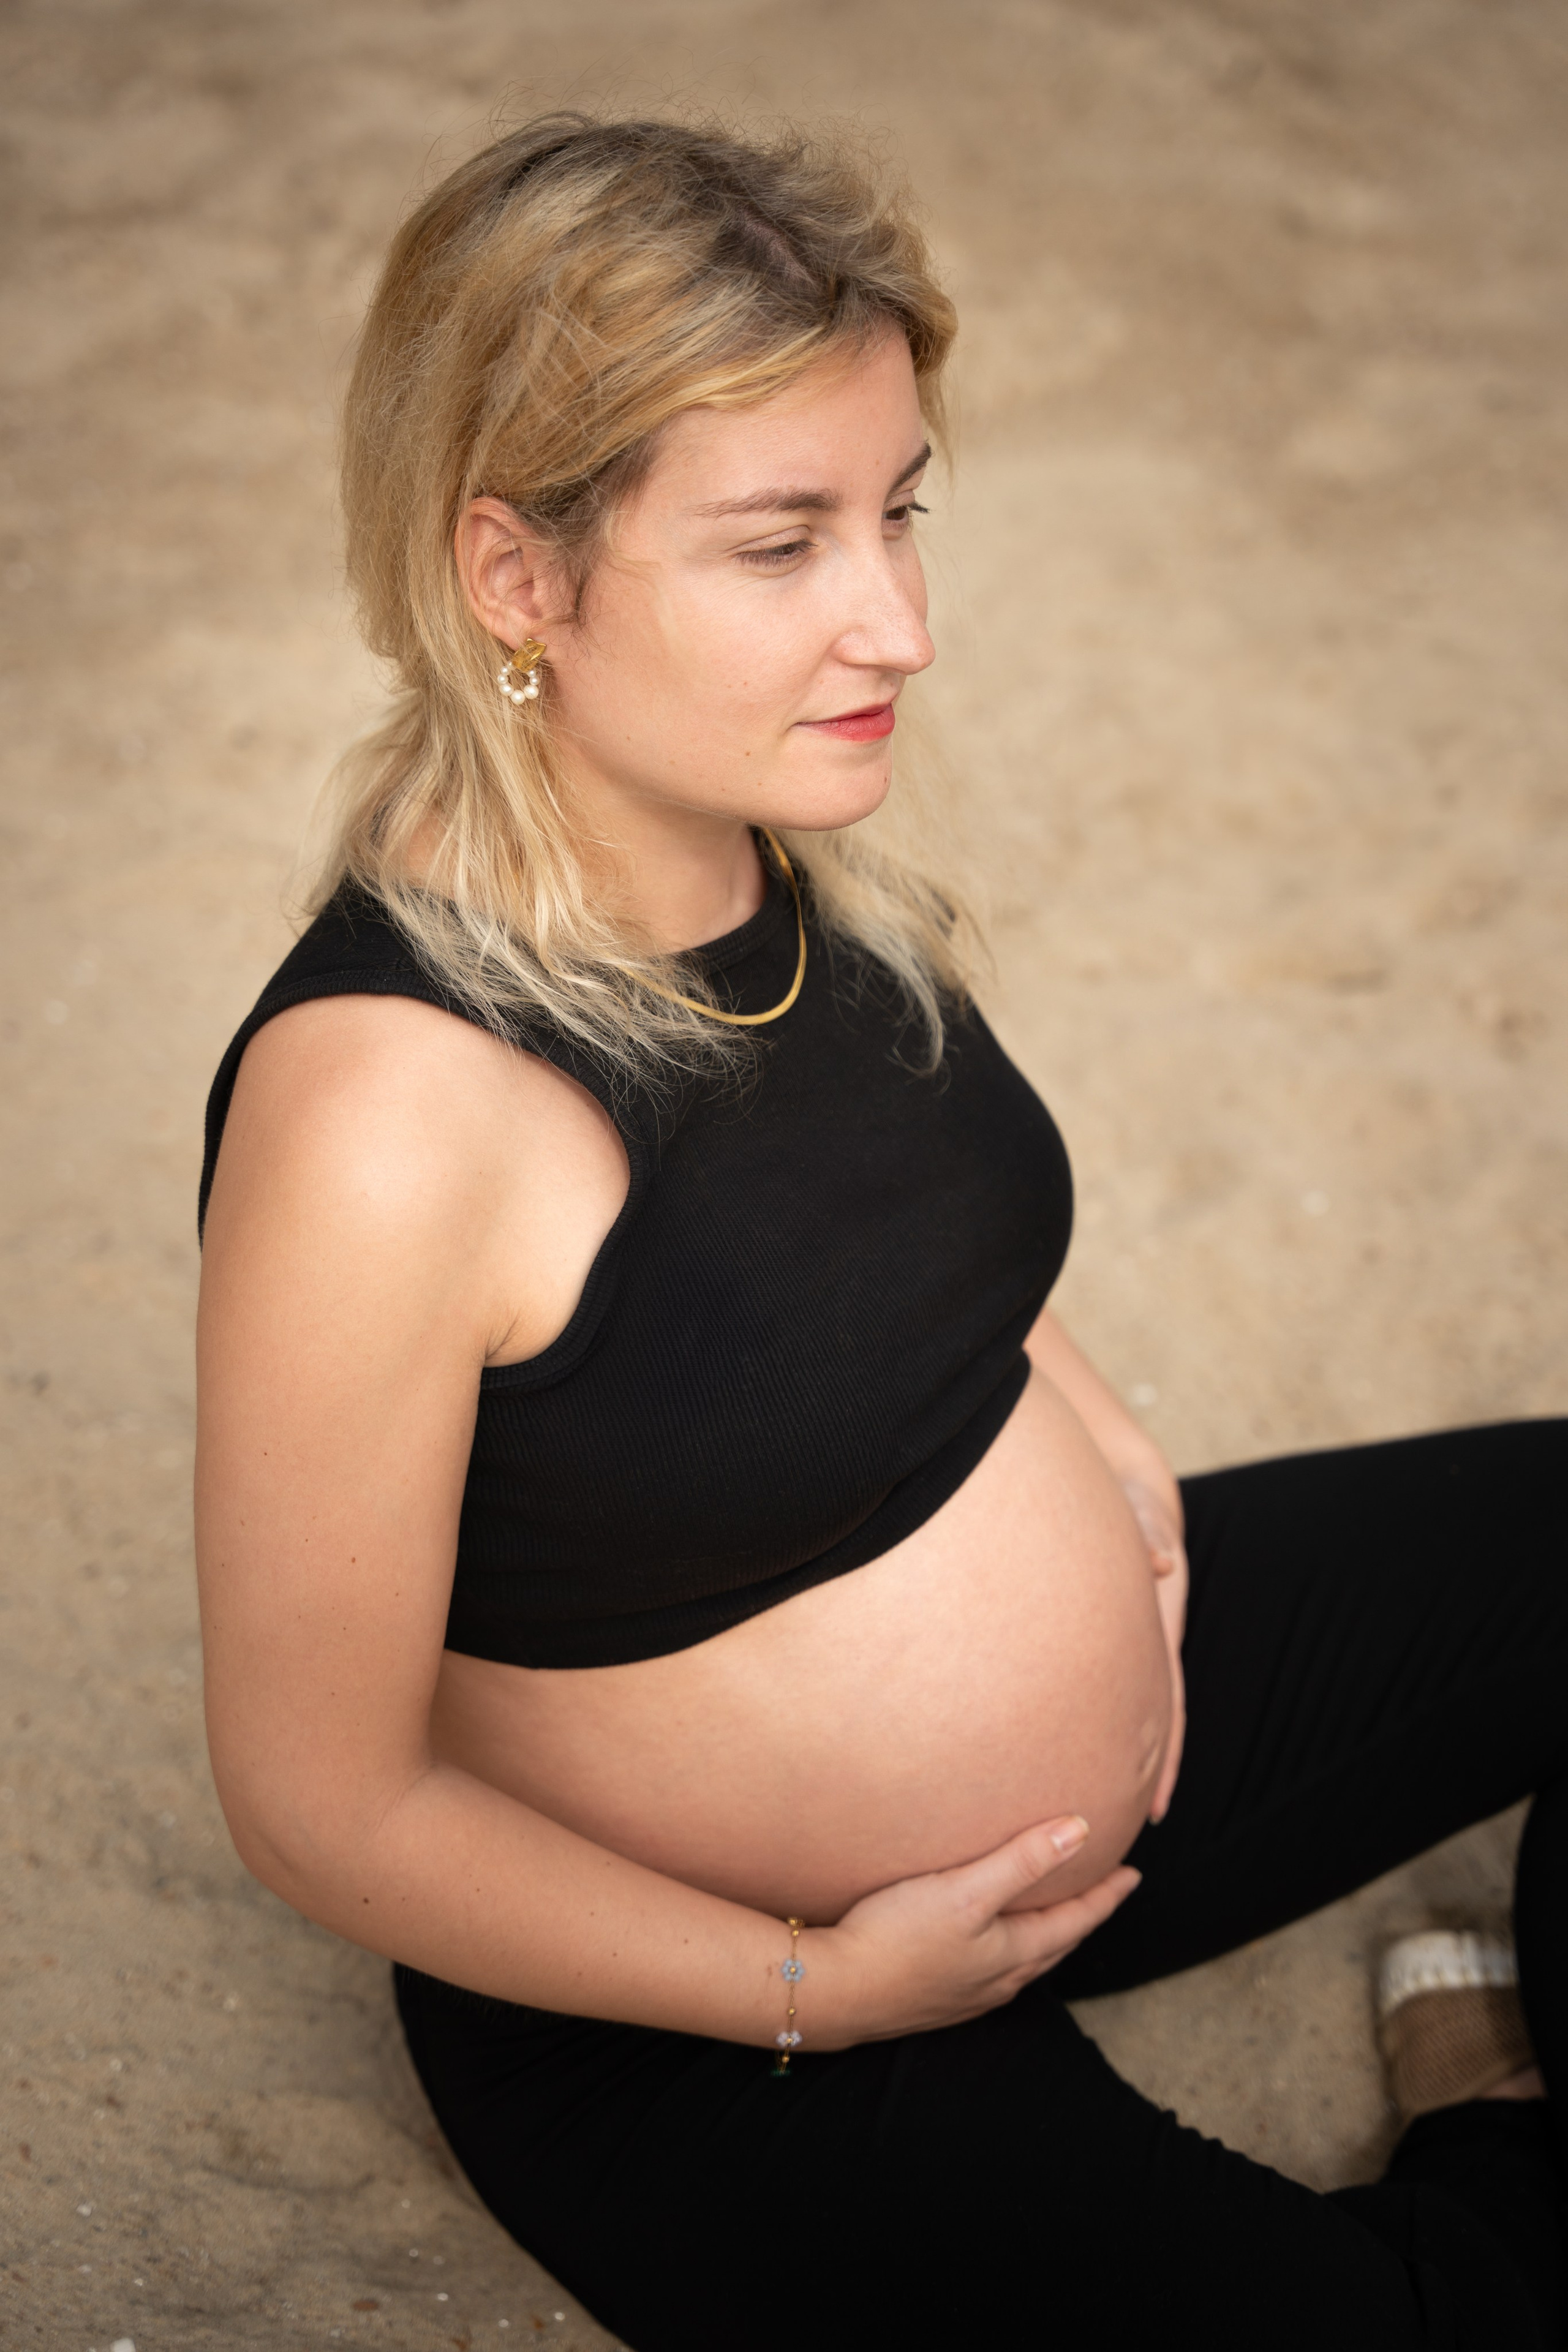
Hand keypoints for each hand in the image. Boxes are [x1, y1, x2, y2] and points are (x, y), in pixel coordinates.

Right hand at [809, 1815, 1141, 2047]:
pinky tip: (989, 1942)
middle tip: (1103, 1891)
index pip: (1075, 1921)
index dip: (1105, 1896)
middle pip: (1056, 1944)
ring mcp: (967, 1995)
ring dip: (1047, 1935)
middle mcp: (997, 1980)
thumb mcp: (964, 1891)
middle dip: (1083, 1916)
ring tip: (1052, 1913)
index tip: (1133, 1874)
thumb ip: (1021, 1861)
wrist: (837, 1990)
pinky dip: (1010, 1949)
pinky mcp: (937, 1997)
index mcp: (1012, 1953)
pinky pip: (992, 1971)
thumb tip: (1079, 1831)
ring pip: (1025, 1961)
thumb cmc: (897, 1936)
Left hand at [1120, 1475, 1187, 1822]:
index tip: (1159, 1798)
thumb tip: (1161, 1562)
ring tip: (1105, 1795)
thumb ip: (1152, 1534)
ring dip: (1119, 1745)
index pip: (1165, 1702)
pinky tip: (1071, 1737)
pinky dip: (1090, 1711)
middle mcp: (1144, 1643)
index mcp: (1159, 1627)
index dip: (1165, 1752)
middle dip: (1146, 1768)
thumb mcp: (1147, 1512)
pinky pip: (1095, 1680)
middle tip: (1134, 1821)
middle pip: (1148, 1717)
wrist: (1133, 1487)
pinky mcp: (1100, 1633)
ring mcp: (1126, 1641)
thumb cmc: (1138, 1501)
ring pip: (1123, 1702)